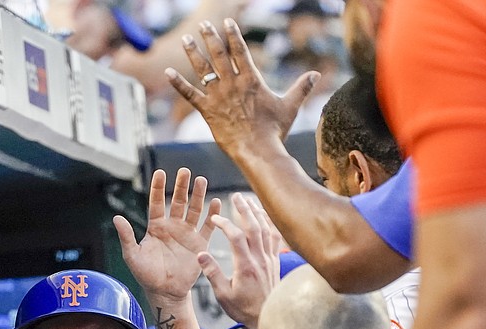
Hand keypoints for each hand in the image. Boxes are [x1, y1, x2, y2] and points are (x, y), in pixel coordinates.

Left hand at [114, 168, 218, 303]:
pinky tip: (215, 203)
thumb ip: (126, 236)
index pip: (157, 202)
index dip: (158, 188)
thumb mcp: (132, 255)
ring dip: (198, 195)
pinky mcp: (199, 244)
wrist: (165, 292)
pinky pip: (207, 227)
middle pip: (178, 201)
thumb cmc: (146, 275)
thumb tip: (116, 218)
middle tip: (184, 171)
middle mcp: (172, 226)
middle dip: (181, 186)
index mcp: (156, 226)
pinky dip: (212, 215)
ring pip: (194, 210)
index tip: (160, 173)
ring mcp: (187, 234)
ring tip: (201, 180)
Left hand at [166, 19, 319, 156]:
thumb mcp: (290, 106)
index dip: (233, 35)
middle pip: (219, 55)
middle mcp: (233, 84)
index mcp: (251, 80)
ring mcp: (218, 97)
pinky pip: (190, 95)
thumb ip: (301, 87)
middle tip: (203, 25)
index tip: (226, 22)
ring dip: (193, 53)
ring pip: (203, 70)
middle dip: (210, 37)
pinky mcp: (207, 111)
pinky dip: (178, 84)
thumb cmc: (275, 130)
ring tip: (186, 39)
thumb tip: (317, 74)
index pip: (240, 51)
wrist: (258, 150)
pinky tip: (168, 72)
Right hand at [198, 193, 282, 328]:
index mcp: (246, 267)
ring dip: (257, 213)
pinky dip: (270, 224)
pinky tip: (265, 217)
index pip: (235, 237)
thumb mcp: (223, 295)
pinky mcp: (275, 262)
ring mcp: (270, 260)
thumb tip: (200, 254)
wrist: (268, 319)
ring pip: (266, 230)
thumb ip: (212, 273)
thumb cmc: (244, 310)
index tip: (214, 218)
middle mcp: (260, 260)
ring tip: (249, 201)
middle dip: (244, 210)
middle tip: (236, 196)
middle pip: (254, 227)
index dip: (225, 224)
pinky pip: (275, 238)